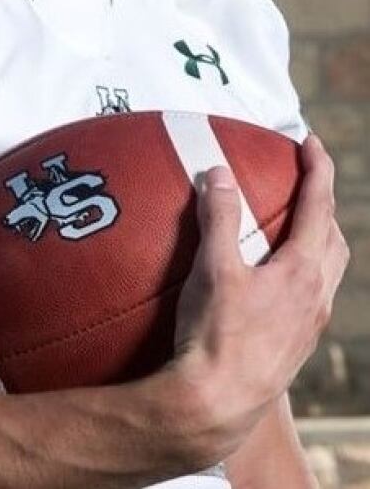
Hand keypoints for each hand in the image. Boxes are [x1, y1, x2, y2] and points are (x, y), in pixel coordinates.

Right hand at [170, 135, 348, 460]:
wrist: (216, 404)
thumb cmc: (216, 337)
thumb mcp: (213, 268)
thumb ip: (219, 216)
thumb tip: (220, 173)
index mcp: (302, 271)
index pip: (319, 205)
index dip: (318, 168)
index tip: (310, 142)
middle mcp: (316, 297)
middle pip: (334, 239)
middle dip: (322, 205)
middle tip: (302, 183)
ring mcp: (309, 324)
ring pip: (328, 271)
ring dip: (318, 241)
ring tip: (291, 228)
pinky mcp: (295, 345)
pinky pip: (312, 296)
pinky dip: (301, 272)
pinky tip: (269, 279)